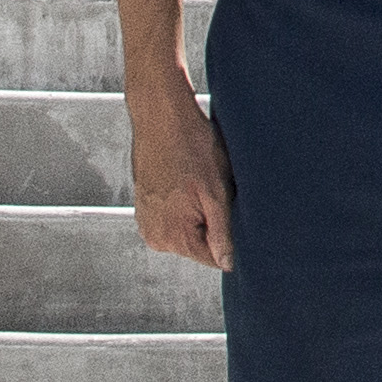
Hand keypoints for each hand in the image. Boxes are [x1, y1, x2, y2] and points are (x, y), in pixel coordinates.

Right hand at [127, 72, 233, 265]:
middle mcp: (155, 237)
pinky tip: (189, 180)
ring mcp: (147, 222)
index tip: (236, 215)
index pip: (214, 260)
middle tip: (219, 192)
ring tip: (201, 184)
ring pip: (188, 230)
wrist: (161, 116)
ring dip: (201, 214)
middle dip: (215, 224)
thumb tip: (229, 265)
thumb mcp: (216, 191)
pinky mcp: (145, 208)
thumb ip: (222, 233)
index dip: (232, 241)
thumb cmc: (191, 147)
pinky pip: (175, 216)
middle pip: (200, 246)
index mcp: (173, 237)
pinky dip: (187, 204)